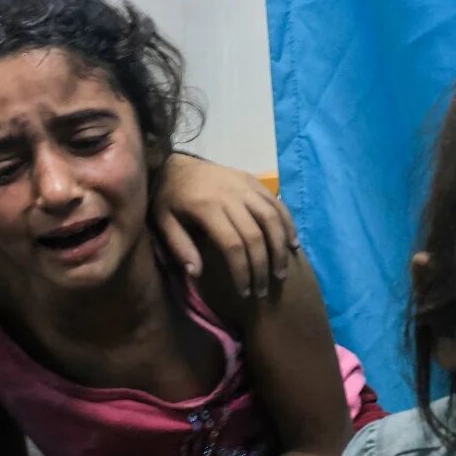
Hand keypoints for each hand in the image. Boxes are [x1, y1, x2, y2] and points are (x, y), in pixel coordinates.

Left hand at [152, 155, 297, 297]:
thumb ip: (180, 247)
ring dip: (280, 247)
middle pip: (255, 235)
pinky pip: (276, 202)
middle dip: (262, 266)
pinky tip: (292, 243)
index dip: (242, 271)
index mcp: (206, 207)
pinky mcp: (253, 179)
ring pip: (271, 217)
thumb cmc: (168, 198)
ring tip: (280, 272)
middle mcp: (230, 194)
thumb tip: (197, 273)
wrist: (174, 163)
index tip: (244, 292)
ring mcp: (244, 185)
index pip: (232, 245)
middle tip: (262, 289)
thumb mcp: (163, 223)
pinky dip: (288, 223)